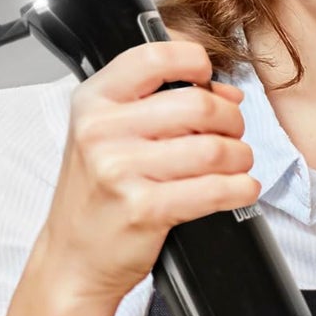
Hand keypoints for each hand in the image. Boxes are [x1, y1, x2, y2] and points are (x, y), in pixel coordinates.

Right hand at [35, 39, 256, 312]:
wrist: (74, 258)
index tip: (208, 79)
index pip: (153, 57)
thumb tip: (227, 94)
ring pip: (214, 148)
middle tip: (231, 135)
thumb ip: (161, 104)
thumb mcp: (111, 136)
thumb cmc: (99, 195)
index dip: (195, 62)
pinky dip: (241, 189)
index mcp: (94, 102)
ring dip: (240, 158)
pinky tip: (240, 190)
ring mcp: (121, 170)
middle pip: (198, 105)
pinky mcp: (145, 208)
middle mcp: (102, 131)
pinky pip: (215, 189)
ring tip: (235, 166)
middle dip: (231, 120)